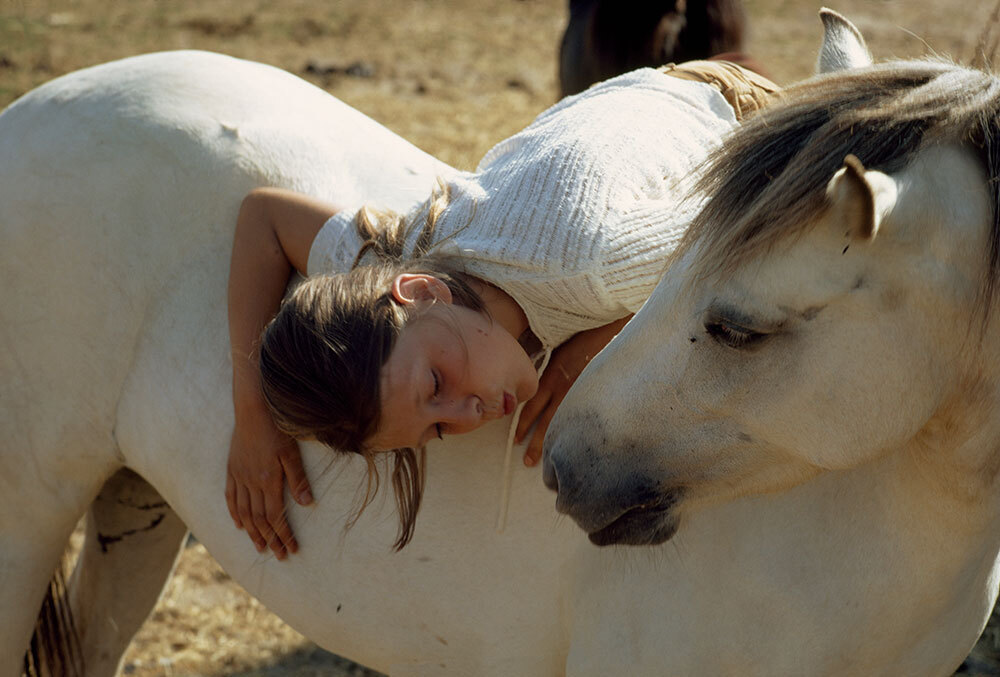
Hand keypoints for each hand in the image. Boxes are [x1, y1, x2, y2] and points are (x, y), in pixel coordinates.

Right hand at [225, 412, 312, 559]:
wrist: (253, 409)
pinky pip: (231, 497)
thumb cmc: (276, 428)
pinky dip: (235, 513)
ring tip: (259, 546)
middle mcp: (251, 482)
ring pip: (244, 512)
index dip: (283, 534)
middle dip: (270, 538)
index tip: (291, 549)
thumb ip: (298, 479)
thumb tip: (307, 505)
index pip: (276, 516)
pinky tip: (239, 524)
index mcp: (268, 480)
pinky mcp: (232, 469)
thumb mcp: (292, 452)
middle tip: (277, 555)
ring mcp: (239, 476)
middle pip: (259, 519)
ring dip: (252, 532)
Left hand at [515, 316, 631, 465]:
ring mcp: (583, 395)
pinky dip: (577, 435)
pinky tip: (576, 448)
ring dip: (554, 444)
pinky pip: (584, 420)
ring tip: (547, 461)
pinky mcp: (599, 397)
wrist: (610, 329)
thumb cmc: (582, 336)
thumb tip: (534, 385)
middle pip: (547, 422)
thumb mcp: (557, 350)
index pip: (532, 406)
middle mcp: (565, 389)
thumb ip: (547, 370)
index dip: (523, 424)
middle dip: (536, 443)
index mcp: (552, 377)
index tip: (516, 438)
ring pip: (565, 425)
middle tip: (527, 460)